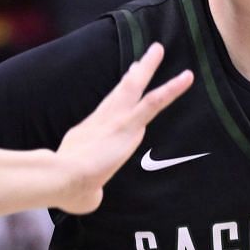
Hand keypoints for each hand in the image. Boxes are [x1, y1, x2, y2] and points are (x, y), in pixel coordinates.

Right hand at [53, 42, 192, 213]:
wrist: (62, 178)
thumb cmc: (68, 189)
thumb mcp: (82, 192)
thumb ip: (91, 191)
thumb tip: (92, 199)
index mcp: (89, 134)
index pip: (108, 112)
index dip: (118, 99)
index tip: (125, 84)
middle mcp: (102, 121)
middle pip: (120, 91)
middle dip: (133, 74)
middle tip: (143, 59)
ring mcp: (116, 120)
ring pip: (136, 88)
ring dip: (148, 68)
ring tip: (158, 49)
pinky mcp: (129, 125)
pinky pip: (154, 102)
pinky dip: (171, 89)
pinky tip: (186, 78)